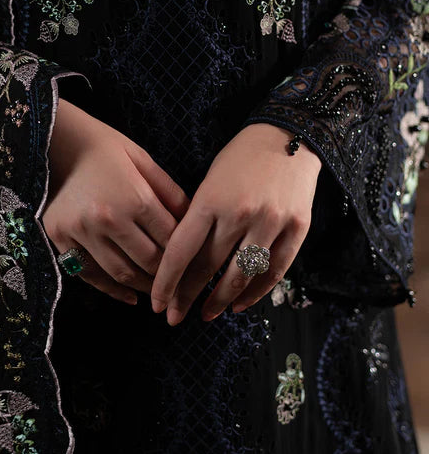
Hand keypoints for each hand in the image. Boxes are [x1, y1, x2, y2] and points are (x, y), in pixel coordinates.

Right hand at [42, 97, 189, 304]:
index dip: (185, 254)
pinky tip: (129, 296)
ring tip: (158, 293)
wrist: (57, 141)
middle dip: (168, 277)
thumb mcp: (142, 160)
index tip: (194, 266)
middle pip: (148, 261)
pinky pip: (89, 273)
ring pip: (121, 273)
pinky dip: (111, 289)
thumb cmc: (105, 148)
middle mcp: (109, 219)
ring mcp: (81, 231)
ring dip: (143, 287)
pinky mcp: (60, 238)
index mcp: (135, 197)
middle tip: (181, 287)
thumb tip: (193, 221)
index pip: (169, 238)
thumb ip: (169, 192)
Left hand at [150, 123, 321, 324]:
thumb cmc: (242, 157)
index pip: (182, 251)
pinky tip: (240, 304)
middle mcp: (240, 213)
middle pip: (209, 268)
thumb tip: (182, 260)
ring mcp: (271, 222)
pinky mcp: (296, 229)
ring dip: (220, 300)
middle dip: (188, 297)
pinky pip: (273, 272)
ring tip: (207, 314)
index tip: (157, 303)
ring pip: (241, 276)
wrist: (289, 136)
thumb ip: (199, 218)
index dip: (167, 282)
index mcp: (211, 199)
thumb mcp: (210, 180)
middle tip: (175, 316)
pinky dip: (255, 293)